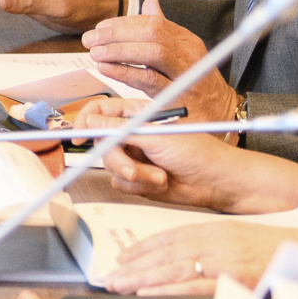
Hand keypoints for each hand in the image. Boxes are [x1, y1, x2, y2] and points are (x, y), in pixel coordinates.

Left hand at [82, 0, 237, 116]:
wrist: (222, 114)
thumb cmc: (196, 83)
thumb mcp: (183, 52)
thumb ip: (163, 29)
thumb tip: (149, 3)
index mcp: (186, 39)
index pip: (152, 22)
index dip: (123, 23)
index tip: (100, 28)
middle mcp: (188, 52)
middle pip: (151, 33)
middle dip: (117, 33)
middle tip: (90, 39)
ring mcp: (186, 73)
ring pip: (152, 52)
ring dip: (119, 51)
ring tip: (96, 53)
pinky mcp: (179, 95)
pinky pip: (150, 79)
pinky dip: (125, 72)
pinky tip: (107, 69)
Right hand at [95, 99, 283, 209]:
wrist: (217, 183)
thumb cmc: (199, 153)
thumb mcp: (157, 138)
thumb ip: (121, 130)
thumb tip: (91, 122)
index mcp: (138, 115)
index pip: (101, 111)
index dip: (87, 120)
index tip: (80, 134)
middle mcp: (134, 135)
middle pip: (102, 143)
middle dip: (118, 159)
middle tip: (132, 169)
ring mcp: (135, 157)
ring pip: (110, 166)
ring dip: (134, 174)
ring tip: (158, 175)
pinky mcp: (139, 178)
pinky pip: (121, 183)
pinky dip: (139, 186)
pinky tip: (159, 183)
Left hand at [103, 218, 297, 294]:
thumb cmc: (285, 251)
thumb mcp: (245, 242)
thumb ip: (219, 249)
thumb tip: (194, 264)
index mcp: (219, 229)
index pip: (172, 236)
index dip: (145, 247)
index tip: (125, 256)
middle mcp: (218, 240)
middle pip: (166, 252)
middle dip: (135, 265)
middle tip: (110, 275)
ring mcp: (225, 259)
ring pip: (173, 268)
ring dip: (142, 277)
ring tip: (119, 285)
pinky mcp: (235, 278)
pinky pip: (194, 285)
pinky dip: (168, 289)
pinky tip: (148, 293)